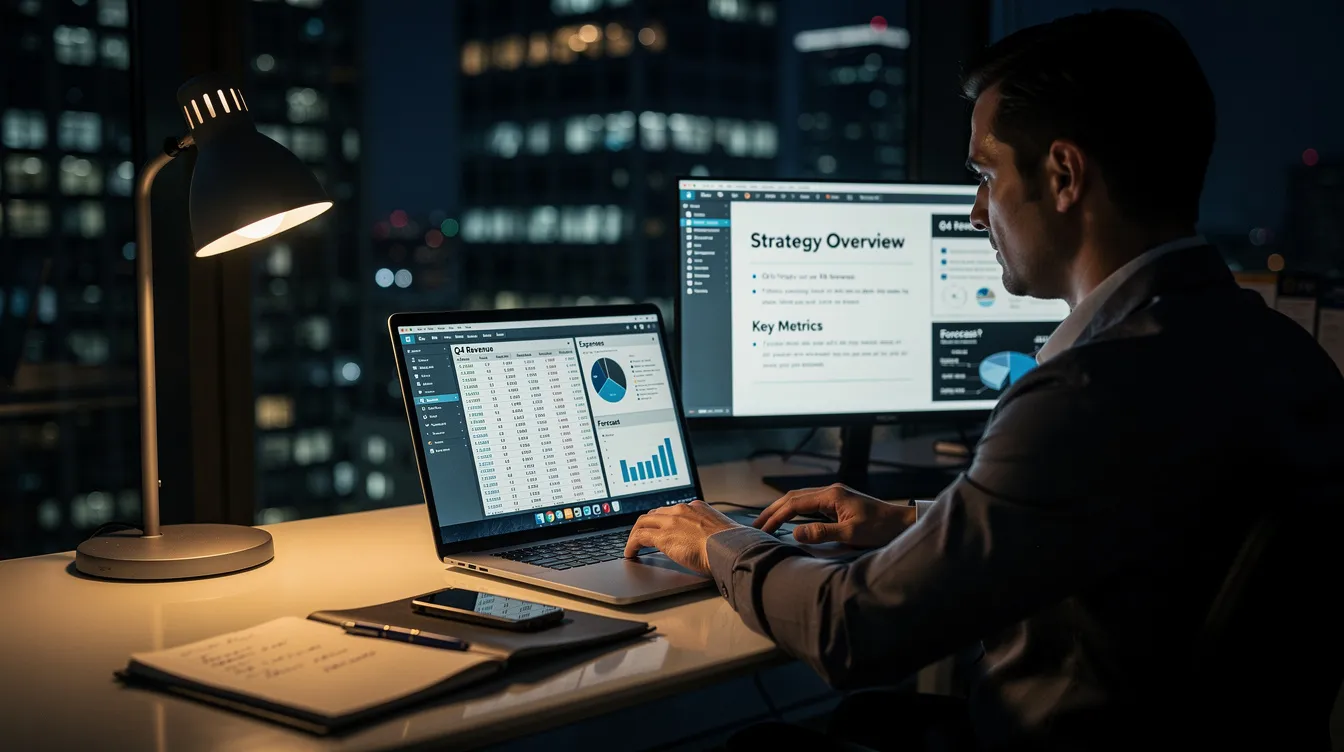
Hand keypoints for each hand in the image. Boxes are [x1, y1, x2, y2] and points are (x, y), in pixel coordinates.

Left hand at [623, 500, 739, 574]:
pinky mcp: (663, 537)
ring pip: (644, 522)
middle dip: (646, 524)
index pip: (673, 510)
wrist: (730, 548)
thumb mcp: (723, 531)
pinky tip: (630, 553)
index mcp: (697, 507)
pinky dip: (631, 544)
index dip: (663, 519)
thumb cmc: (732, 544)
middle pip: (655, 513)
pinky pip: (639, 537)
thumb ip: (712, 532)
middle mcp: (682, 510)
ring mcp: (671, 522)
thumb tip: (713, 542)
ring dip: (636, 533)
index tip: (660, 527)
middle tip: (641, 535)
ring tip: (632, 545)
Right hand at [754, 483, 913, 547]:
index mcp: (831, 495)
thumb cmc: (880, 529)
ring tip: (767, 523)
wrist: (902, 524)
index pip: (795, 503)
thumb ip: (822, 533)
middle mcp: (830, 492)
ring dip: (782, 510)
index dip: (776, 516)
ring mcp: (834, 496)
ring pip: (800, 500)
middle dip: (774, 511)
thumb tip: (794, 533)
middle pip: (793, 497)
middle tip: (756, 525)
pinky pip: (809, 506)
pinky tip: (789, 522)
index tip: (762, 529)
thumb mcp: (851, 534)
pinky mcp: (838, 504)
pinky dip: (794, 513)